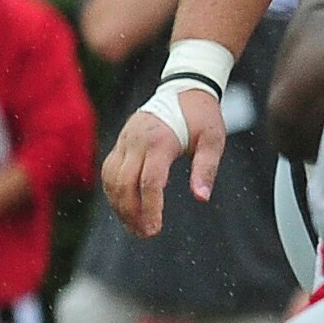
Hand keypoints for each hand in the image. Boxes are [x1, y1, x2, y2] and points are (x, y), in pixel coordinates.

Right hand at [104, 80, 224, 237]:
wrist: (185, 88)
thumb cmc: (203, 117)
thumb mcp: (214, 140)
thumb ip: (206, 169)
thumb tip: (201, 198)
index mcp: (160, 141)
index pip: (149, 182)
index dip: (150, 208)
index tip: (154, 229)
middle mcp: (136, 141)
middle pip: (125, 184)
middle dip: (132, 213)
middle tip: (146, 233)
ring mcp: (124, 141)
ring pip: (111, 179)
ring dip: (120, 206)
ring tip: (135, 226)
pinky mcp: (120, 142)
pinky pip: (109, 171)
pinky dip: (114, 192)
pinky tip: (126, 207)